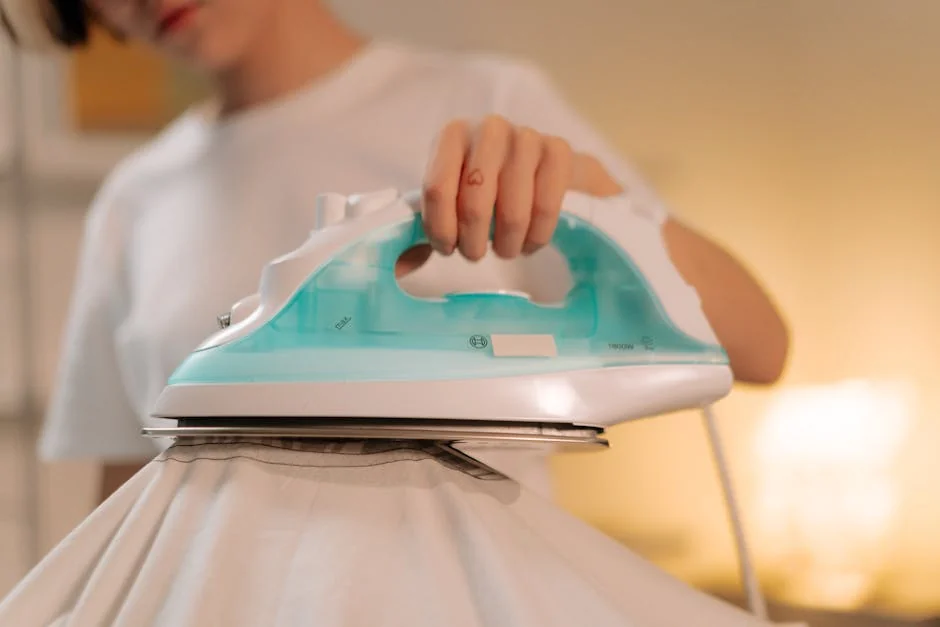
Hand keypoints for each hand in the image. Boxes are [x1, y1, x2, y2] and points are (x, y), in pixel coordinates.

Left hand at [421, 115, 623, 260]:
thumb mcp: (453, 194)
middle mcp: (489, 129)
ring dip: (506, 245)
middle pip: (474, 203)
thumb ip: (428, 223)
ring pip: (512, 213)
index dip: (440, 229)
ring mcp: (527, 138)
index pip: (437, 189)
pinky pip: (546, 210)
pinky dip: (536, 238)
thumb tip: (404, 264)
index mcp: (452, 135)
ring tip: (505, 250)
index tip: (447, 249)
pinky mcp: (559, 151)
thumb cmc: (487, 185)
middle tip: (476, 254)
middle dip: (473, 242)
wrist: (540, 166)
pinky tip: (529, 243)